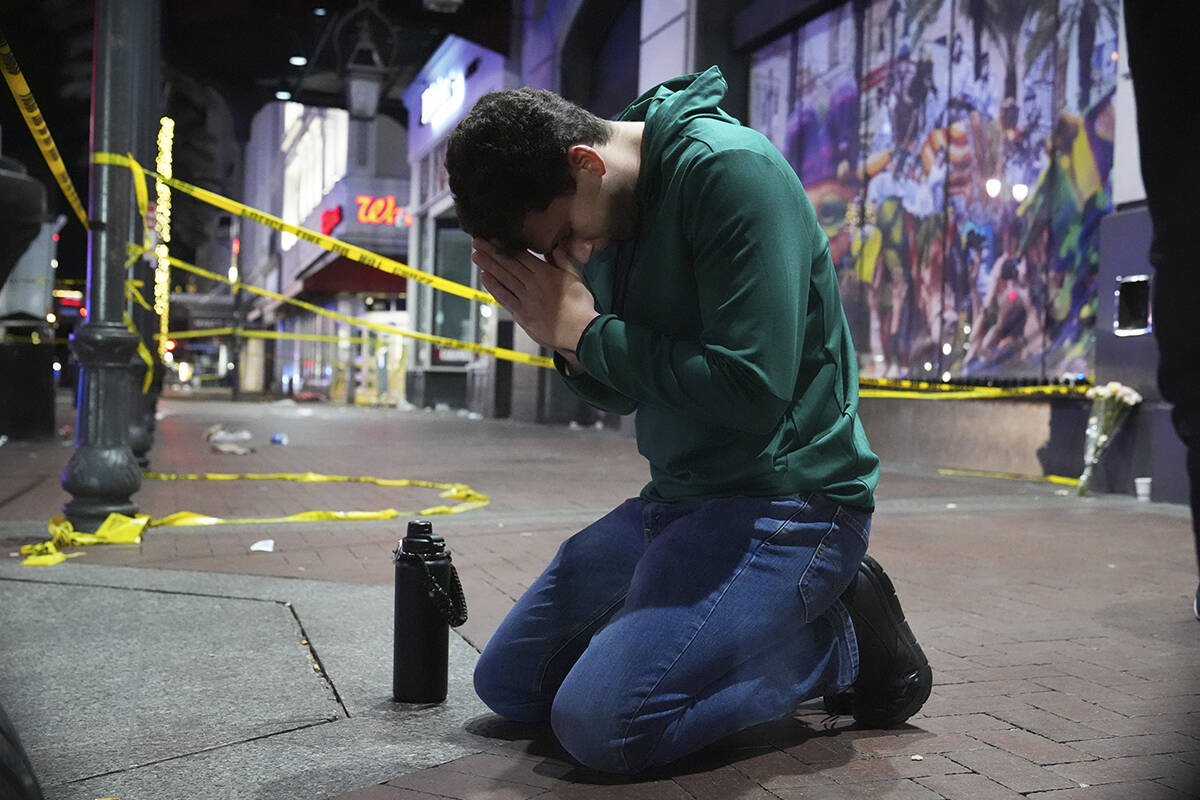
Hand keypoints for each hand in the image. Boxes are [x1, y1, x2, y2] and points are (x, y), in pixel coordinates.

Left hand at [473, 239, 598, 353]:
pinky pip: (505, 297)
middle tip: (477, 242)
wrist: (580, 331)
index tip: (493, 238)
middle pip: (508, 264)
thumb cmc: (581, 305)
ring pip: (503, 278)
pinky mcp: (522, 314)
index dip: (505, 246)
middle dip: (491, 252)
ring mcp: (525, 299)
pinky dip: (493, 287)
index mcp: (545, 273)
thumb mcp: (576, 276)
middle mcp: (532, 283)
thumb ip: (563, 260)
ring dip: (488, 266)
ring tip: (476, 256)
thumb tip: (553, 247)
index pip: (521, 255)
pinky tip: (484, 278)